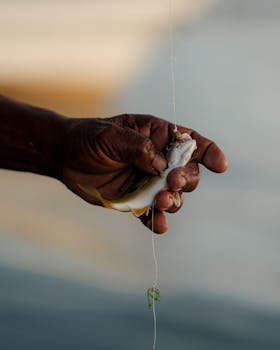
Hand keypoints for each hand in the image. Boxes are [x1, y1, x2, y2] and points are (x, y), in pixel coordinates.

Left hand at [62, 114, 226, 232]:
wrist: (66, 157)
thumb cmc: (90, 138)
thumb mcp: (112, 135)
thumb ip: (139, 147)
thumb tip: (161, 166)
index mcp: (157, 136)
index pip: (190, 143)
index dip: (209, 152)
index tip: (219, 165)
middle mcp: (158, 161)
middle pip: (188, 173)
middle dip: (186, 180)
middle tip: (172, 181)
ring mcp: (149, 182)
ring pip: (174, 196)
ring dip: (173, 201)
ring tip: (159, 200)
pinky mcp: (137, 200)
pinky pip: (152, 214)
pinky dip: (158, 221)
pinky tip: (159, 226)